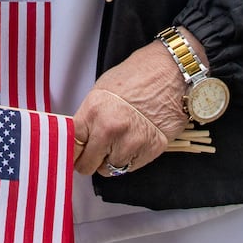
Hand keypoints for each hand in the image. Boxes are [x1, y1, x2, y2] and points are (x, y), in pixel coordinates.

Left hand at [72, 39, 190, 176]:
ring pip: (109, 170)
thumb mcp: (103, 89)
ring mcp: (131, 142)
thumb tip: (79, 137)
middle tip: (96, 151)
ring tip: (120, 140)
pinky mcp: (151, 150)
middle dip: (89, 160)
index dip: (72, 150)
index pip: (71, 145)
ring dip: (112, 160)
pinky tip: (135, 141)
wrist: (171, 71)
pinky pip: (130, 168)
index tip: (74, 152)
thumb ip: (89, 117)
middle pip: (86, 165)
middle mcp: (110, 129)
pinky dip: (130, 159)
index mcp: (93, 111)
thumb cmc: (138, 75)